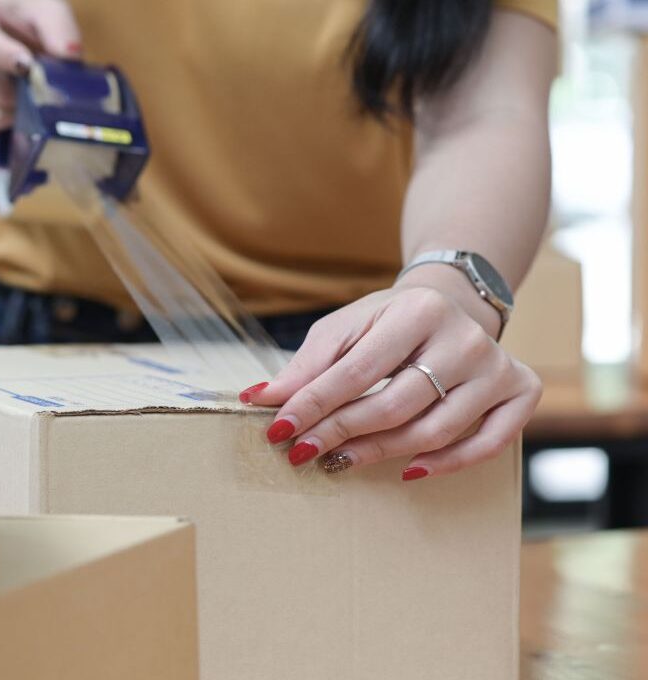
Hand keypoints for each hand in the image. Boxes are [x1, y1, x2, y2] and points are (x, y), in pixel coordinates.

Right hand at [0, 0, 81, 154]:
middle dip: (12, 92)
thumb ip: (58, 27)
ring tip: (21, 106)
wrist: (1, 38)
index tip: (26, 66)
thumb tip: (68, 54)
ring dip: (2, 116)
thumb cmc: (23, 23)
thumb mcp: (43, 10)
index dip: (3, 55)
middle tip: (35, 92)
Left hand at [241, 267, 542, 480]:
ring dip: (380, 453)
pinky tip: (407, 470)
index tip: (278, 430)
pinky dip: (447, 464)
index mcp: (418, 311)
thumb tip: (261, 399)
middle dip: (341, 433)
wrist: (452, 302)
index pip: (358, 370)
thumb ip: (307, 365)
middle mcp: (464, 338)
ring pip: (436, 430)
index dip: (315, 404)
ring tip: (339, 461)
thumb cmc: (387, 322)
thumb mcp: (345, 327)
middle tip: (301, 453)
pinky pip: (488, 443)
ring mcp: (497, 367)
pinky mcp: (521, 391)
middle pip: (396, 404)